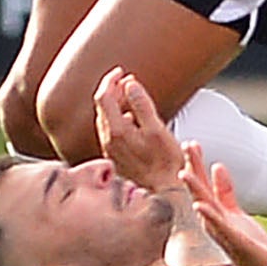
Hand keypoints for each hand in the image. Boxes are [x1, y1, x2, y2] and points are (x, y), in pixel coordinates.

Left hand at [93, 68, 184, 191]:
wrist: (162, 193)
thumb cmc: (164, 164)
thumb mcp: (157, 129)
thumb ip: (141, 105)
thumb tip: (130, 85)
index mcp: (116, 131)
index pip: (104, 96)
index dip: (111, 80)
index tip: (122, 72)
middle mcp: (108, 140)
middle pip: (102, 106)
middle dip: (113, 89)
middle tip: (127, 81)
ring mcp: (110, 149)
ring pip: (105, 118)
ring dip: (115, 103)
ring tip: (130, 96)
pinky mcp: (115, 156)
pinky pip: (110, 130)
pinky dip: (118, 117)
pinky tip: (131, 119)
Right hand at [176, 146, 266, 265]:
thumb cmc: (247, 244)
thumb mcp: (234, 211)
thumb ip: (224, 191)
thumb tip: (218, 166)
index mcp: (214, 211)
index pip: (202, 183)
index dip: (196, 163)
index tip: (190, 143)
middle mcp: (213, 220)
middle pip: (200, 189)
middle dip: (193, 167)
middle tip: (186, 144)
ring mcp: (221, 230)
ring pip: (205, 205)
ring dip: (194, 189)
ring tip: (185, 173)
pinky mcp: (233, 241)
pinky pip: (219, 226)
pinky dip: (209, 215)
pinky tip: (201, 205)